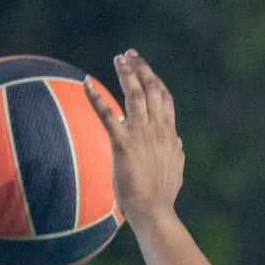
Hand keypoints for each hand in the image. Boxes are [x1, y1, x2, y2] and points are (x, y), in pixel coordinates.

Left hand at [83, 49, 183, 223]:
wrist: (153, 210)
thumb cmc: (162, 195)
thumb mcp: (176, 169)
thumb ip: (176, 152)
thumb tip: (178, 142)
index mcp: (169, 134)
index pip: (164, 98)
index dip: (154, 79)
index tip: (145, 68)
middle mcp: (157, 129)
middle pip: (151, 89)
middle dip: (141, 68)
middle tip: (128, 54)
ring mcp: (140, 135)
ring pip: (134, 95)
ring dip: (126, 73)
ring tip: (119, 59)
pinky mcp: (122, 144)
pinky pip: (107, 115)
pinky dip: (96, 97)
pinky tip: (85, 82)